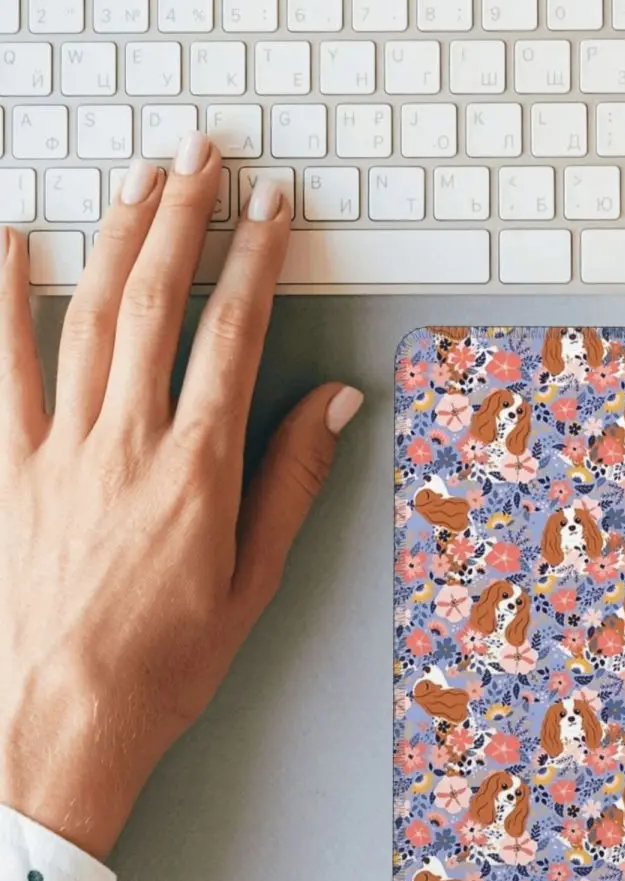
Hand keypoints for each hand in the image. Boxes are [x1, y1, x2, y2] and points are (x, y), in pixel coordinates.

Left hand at [0, 134, 361, 859]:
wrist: (57, 725)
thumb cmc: (164, 661)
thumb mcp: (255, 578)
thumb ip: (292, 478)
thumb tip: (334, 402)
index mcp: (197, 469)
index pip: (235, 335)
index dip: (257, 260)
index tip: (272, 208)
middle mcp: (126, 443)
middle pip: (156, 304)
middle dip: (184, 218)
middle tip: (204, 156)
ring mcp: (58, 450)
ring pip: (87, 318)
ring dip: (117, 240)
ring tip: (140, 180)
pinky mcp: (6, 469)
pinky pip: (0, 369)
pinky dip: (1, 300)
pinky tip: (10, 245)